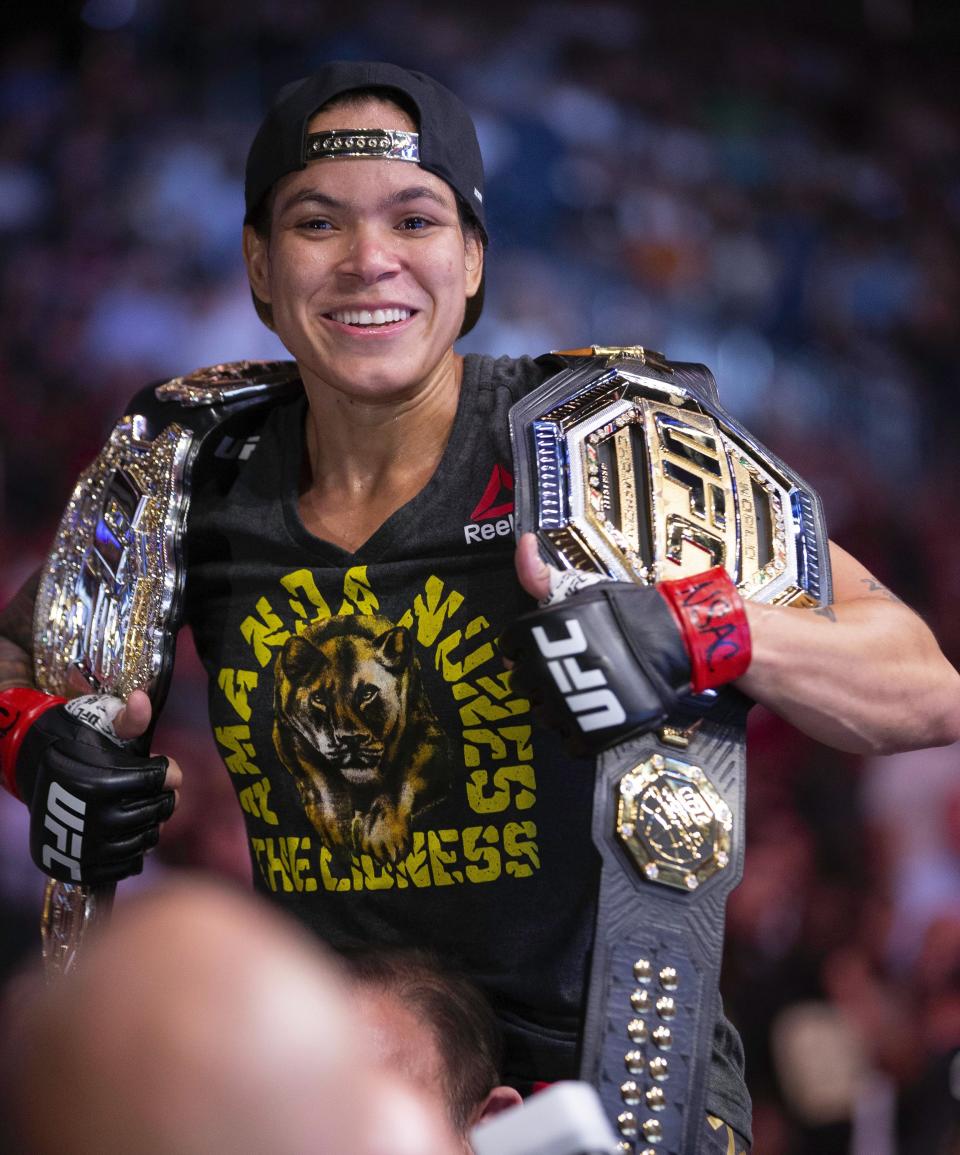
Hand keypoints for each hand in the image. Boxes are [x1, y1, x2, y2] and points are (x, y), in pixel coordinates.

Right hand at [8, 689, 180, 885]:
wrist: (33, 772)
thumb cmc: (74, 742)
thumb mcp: (99, 723)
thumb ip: (127, 718)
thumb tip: (143, 700)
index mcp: (96, 782)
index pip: (154, 781)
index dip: (168, 773)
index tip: (167, 769)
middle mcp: (89, 819)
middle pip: (153, 812)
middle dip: (164, 799)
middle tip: (162, 791)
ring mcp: (82, 848)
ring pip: (143, 841)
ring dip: (152, 825)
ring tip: (147, 810)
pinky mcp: (78, 867)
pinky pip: (125, 867)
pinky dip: (135, 852)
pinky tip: (132, 833)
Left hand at [502, 535, 750, 753]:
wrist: (674, 637)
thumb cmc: (623, 611)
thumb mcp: (577, 586)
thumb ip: (539, 573)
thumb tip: (522, 542)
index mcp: (541, 636)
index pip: (509, 648)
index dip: (522, 647)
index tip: (541, 645)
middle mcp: (549, 672)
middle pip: (521, 684)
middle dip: (536, 676)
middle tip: (561, 667)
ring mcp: (571, 705)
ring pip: (542, 715)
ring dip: (552, 705)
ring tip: (574, 691)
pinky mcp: (595, 731)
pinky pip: (570, 743)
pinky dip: (573, 735)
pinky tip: (584, 717)